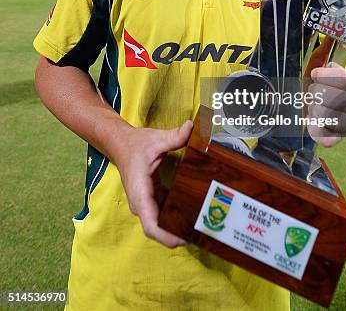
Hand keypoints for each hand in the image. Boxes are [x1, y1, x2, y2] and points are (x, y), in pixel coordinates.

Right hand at [114, 120, 192, 246]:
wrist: (121, 144)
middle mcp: (142, 203)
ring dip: (177, 227)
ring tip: (202, 226)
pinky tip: (194, 213)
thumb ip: (174, 136)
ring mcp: (146, 204)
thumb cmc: (135, 145)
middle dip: (177, 234)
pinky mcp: (151, 200)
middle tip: (203, 231)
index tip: (185, 239)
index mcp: (140, 193)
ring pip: (161, 224)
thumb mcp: (156, 139)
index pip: (151, 225)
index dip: (167, 236)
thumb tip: (190, 127)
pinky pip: (163, 215)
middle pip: (158, 229)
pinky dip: (176, 217)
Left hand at [307, 63, 345, 147]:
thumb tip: (327, 68)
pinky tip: (311, 122)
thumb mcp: (331, 73)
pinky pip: (328, 138)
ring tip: (313, 104)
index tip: (315, 74)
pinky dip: (317, 131)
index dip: (326, 76)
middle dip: (317, 92)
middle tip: (312, 91)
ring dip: (314, 108)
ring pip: (328, 116)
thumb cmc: (327, 87)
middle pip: (336, 97)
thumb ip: (330, 70)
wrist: (331, 106)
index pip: (345, 80)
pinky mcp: (337, 137)